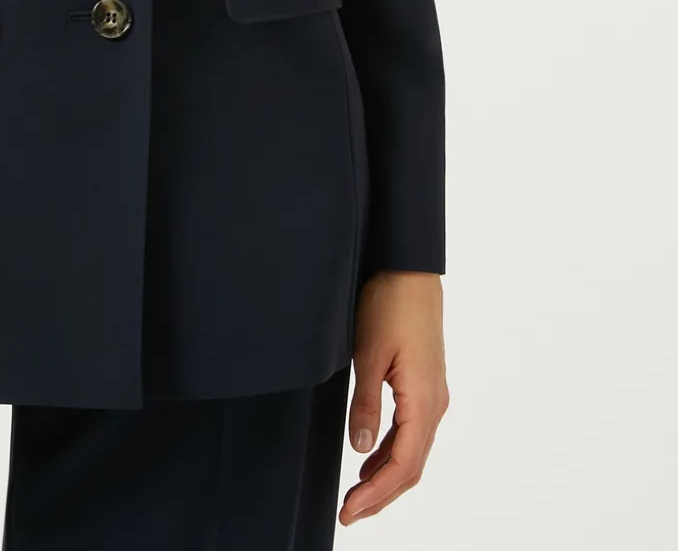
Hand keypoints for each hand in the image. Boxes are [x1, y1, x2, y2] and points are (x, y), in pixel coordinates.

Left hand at [339, 270, 448, 526]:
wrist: (410, 270)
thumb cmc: (390, 304)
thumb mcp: (369, 354)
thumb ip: (365, 404)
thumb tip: (359, 450)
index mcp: (424, 401)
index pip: (403, 465)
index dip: (377, 494)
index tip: (349, 511)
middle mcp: (435, 405)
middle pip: (411, 467)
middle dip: (380, 495)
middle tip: (349, 513)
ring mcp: (432, 396)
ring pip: (412, 452)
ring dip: (386, 477)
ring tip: (356, 496)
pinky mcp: (424, 386)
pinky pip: (411, 433)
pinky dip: (391, 453)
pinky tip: (369, 458)